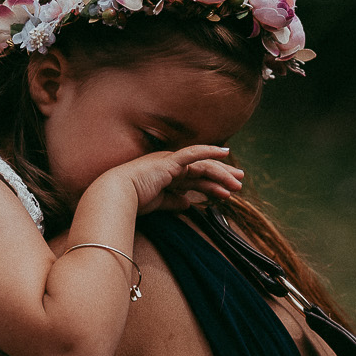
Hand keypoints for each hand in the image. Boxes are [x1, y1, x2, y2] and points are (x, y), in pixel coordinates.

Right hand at [104, 145, 245, 214]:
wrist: (116, 195)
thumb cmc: (131, 201)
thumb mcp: (158, 203)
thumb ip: (173, 202)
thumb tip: (187, 204)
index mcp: (167, 175)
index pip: (194, 180)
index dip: (211, 186)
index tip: (225, 194)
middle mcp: (171, 166)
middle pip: (202, 170)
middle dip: (222, 176)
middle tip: (239, 183)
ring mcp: (171, 162)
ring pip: (203, 165)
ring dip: (221, 173)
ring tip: (237, 182)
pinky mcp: (170, 162)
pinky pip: (193, 154)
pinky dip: (209, 151)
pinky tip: (224, 153)